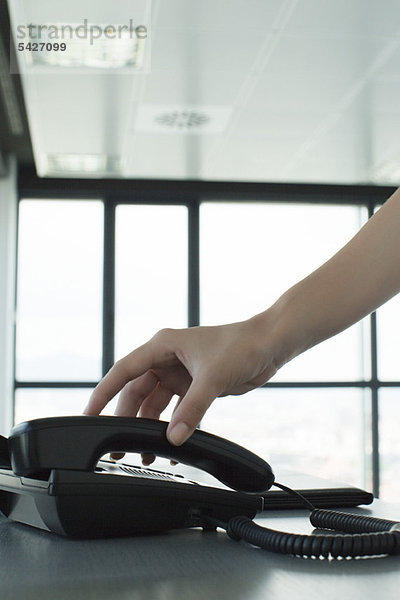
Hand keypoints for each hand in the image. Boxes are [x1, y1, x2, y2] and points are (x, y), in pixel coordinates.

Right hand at [84, 316, 279, 449]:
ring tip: (146, 452)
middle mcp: (168, 358)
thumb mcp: (213, 377)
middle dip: (127, 418)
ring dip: (151, 426)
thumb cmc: (241, 344)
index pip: (124, 370)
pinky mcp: (196, 385)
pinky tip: (171, 442)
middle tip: (119, 446)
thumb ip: (192, 408)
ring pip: (156, 403)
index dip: (104, 393)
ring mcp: (182, 373)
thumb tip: (173, 437)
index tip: (90, 414)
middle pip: (137, 392)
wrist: (270, 345)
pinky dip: (173, 425)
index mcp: (163, 346)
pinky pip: (177, 409)